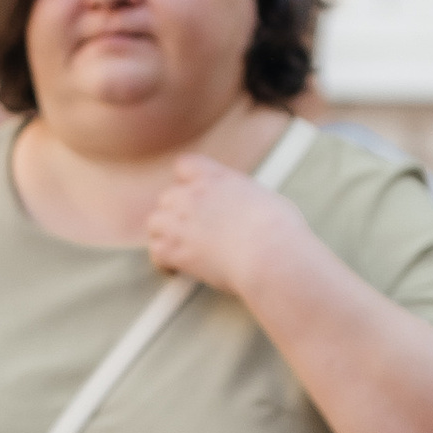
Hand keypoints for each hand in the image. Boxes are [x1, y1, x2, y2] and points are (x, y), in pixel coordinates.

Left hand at [144, 154, 306, 299]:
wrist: (269, 252)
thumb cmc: (277, 228)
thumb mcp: (260, 195)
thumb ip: (238, 195)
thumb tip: (242, 206)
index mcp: (215, 176)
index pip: (183, 165)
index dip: (185, 182)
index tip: (193, 196)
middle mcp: (193, 195)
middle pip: (166, 198)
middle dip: (174, 213)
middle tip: (189, 230)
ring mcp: (181, 222)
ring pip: (154, 223)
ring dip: (164, 234)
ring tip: (179, 248)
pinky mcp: (175, 250)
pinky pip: (155, 252)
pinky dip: (163, 261)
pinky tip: (177, 268)